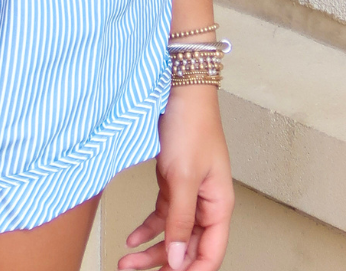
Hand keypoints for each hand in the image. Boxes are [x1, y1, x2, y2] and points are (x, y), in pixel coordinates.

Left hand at [119, 85, 232, 269]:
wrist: (179, 91)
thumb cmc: (191, 126)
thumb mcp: (182, 177)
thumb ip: (180, 221)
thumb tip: (179, 259)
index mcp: (218, 205)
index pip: (210, 253)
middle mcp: (206, 203)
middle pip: (188, 247)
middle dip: (164, 263)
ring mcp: (189, 193)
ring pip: (172, 233)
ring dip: (151, 248)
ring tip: (127, 260)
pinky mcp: (173, 182)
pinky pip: (163, 215)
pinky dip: (147, 228)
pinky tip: (133, 237)